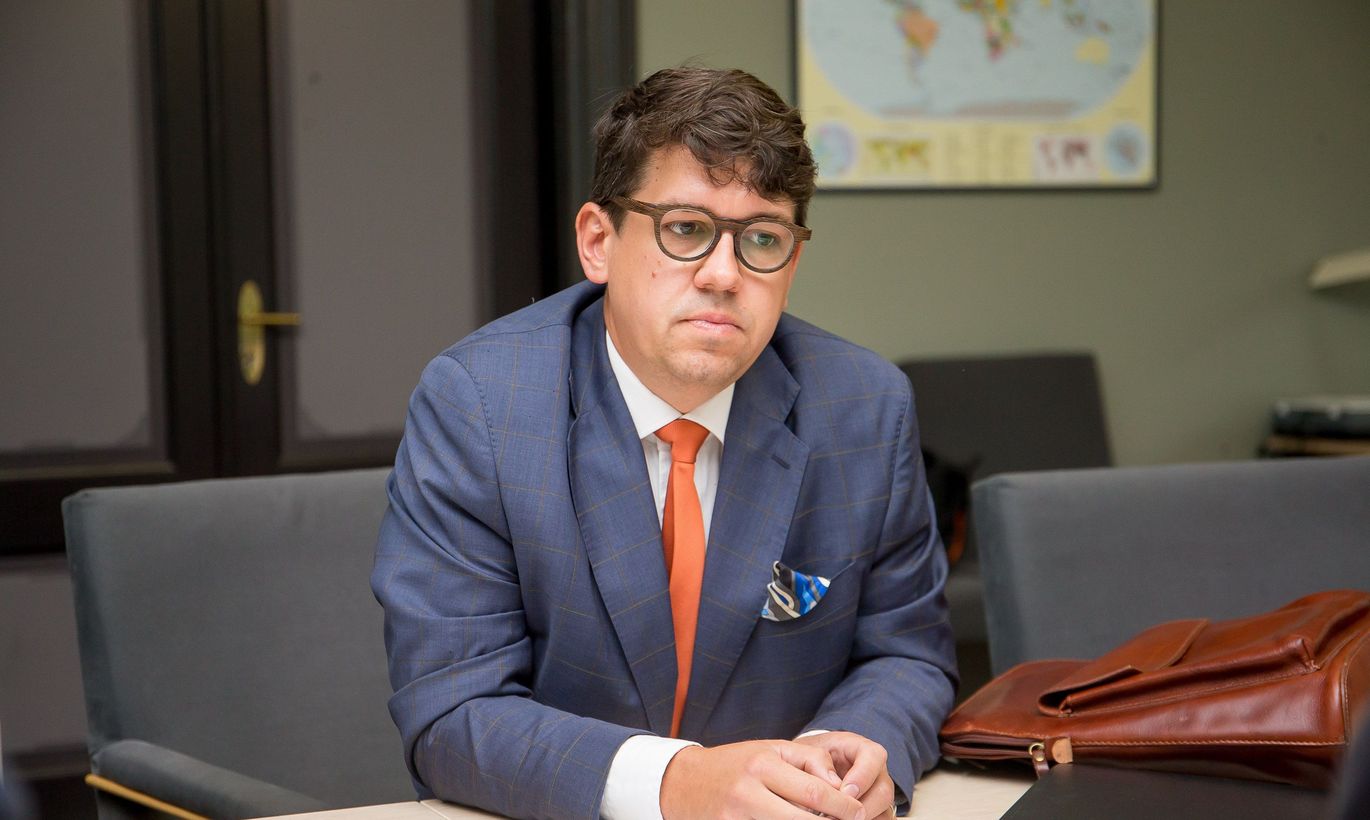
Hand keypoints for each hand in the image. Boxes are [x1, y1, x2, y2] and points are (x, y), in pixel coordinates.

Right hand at [659, 739, 866, 819]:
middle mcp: (748, 793)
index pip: (815, 791)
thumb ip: (807, 760)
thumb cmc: (735, 763)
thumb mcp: (770, 749)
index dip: (843, 806)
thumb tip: (838, 783)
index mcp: (762, 765)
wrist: (684, 782)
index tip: (859, 813)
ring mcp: (736, 818)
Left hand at [796, 732, 897, 818]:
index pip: (874, 756)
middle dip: (862, 806)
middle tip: (838, 814)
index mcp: (860, 748)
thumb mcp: (807, 752)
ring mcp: (879, 793)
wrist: (807, 770)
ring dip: (861, 818)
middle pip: (883, 791)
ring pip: (884, 811)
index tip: (844, 792)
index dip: (862, 776)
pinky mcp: (877, 812)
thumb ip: (816, 761)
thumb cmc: (808, 759)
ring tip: (836, 819)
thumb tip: (832, 785)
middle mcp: (876, 771)